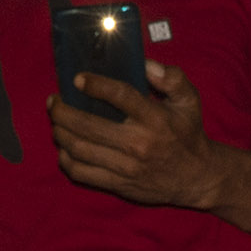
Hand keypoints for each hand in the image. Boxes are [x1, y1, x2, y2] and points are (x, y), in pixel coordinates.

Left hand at [50, 60, 229, 208]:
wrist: (196, 178)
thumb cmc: (188, 134)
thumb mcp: (189, 100)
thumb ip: (172, 78)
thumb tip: (145, 65)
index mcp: (155, 119)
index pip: (120, 96)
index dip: (95, 85)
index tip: (77, 79)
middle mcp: (138, 143)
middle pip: (88, 125)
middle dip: (63, 111)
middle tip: (54, 101)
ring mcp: (126, 167)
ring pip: (80, 149)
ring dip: (60, 132)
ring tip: (56, 120)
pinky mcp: (119, 185)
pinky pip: (82, 173)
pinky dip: (66, 159)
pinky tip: (64, 148)